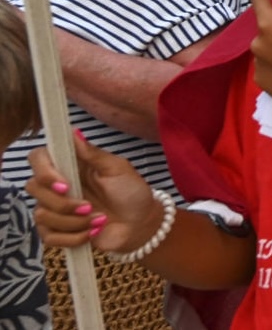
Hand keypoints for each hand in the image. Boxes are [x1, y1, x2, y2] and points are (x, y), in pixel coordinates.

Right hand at [27, 135, 158, 252]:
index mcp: (70, 165)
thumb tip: (72, 132)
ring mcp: (53, 209)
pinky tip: (92, 233)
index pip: (38, 158)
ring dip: (74, 222)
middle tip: (89, 207)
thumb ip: (93, 153)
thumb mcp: (118, 169)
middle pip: (33, 187)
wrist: (140, 223)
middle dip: (62, 203)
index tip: (65, 185)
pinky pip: (48, 237)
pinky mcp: (56, 232)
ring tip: (99, 220)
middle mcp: (56, 185)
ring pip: (41, 215)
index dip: (44, 171)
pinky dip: (73, 238)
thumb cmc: (130, 191)